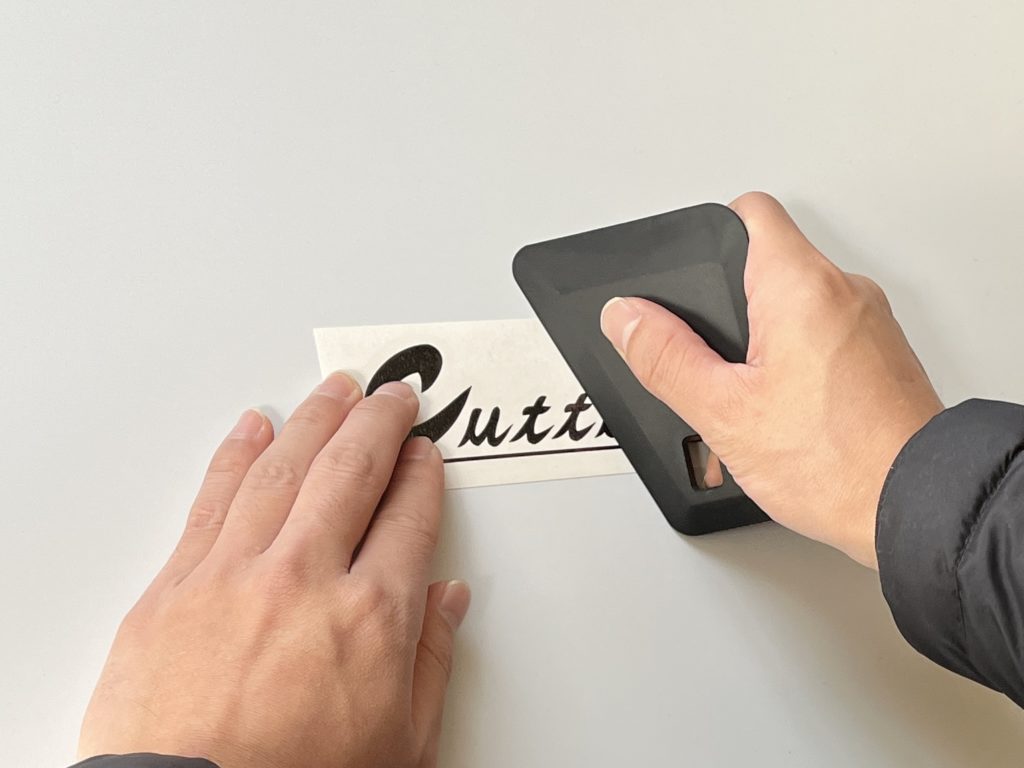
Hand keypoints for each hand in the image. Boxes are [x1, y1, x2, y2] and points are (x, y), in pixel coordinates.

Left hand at [78, 374, 469, 767]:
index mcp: (372, 617)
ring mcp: (236, 574)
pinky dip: (237, 453)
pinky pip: (213, 498)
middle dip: (380, 423)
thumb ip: (432, 662)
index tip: (426, 455)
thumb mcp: (402, 746)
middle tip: (394, 397)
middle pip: (353, 469)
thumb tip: (447, 602)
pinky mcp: (175, 585)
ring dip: (316, 419)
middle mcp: (305, 578)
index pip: (409, 517)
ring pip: (285, 466)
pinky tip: (254, 426)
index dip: (423, 476)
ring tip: (335, 390)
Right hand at [600, 192, 942, 567]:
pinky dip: (800, 361)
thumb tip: (624, 317)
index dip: (707, 235)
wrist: (917, 505)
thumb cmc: (838, 461)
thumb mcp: (724, 412)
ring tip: (751, 395)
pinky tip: (787, 411)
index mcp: (801, 286)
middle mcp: (845, 290)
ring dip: (765, 339)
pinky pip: (827, 335)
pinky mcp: (883, 354)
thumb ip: (665, 357)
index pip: (749, 212)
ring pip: (798, 304)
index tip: (689, 278)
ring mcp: (871, 322)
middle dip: (731, 305)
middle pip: (768, 263)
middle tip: (713, 357)